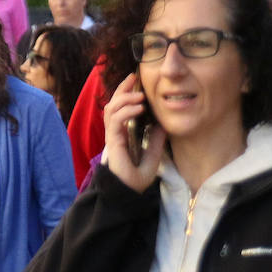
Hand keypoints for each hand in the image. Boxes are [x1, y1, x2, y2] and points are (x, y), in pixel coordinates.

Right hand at [102, 73, 166, 192]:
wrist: (128, 194)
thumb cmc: (136, 179)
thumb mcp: (153, 156)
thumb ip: (156, 141)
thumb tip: (161, 124)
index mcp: (122, 135)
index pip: (119, 109)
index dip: (125, 93)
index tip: (134, 81)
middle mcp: (115, 134)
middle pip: (113, 104)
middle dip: (122, 89)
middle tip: (133, 77)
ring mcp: (112, 137)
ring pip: (111, 109)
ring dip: (124, 98)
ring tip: (140, 96)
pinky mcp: (113, 142)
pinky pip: (115, 120)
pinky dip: (126, 111)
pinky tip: (138, 108)